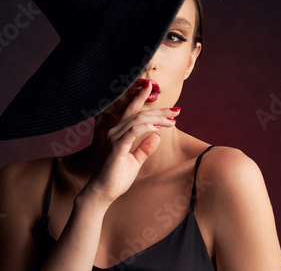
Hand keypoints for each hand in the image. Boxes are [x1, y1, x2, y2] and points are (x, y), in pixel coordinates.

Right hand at [82, 80, 180, 204]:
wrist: (103, 193)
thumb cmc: (116, 178)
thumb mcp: (136, 161)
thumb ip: (145, 149)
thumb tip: (157, 136)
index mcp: (119, 133)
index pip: (131, 111)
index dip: (141, 97)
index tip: (152, 87)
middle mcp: (115, 131)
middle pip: (139, 114)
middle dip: (159, 110)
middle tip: (177, 111)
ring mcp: (114, 138)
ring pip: (138, 120)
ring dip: (157, 118)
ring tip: (172, 121)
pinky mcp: (116, 147)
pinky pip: (133, 131)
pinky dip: (146, 127)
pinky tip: (157, 128)